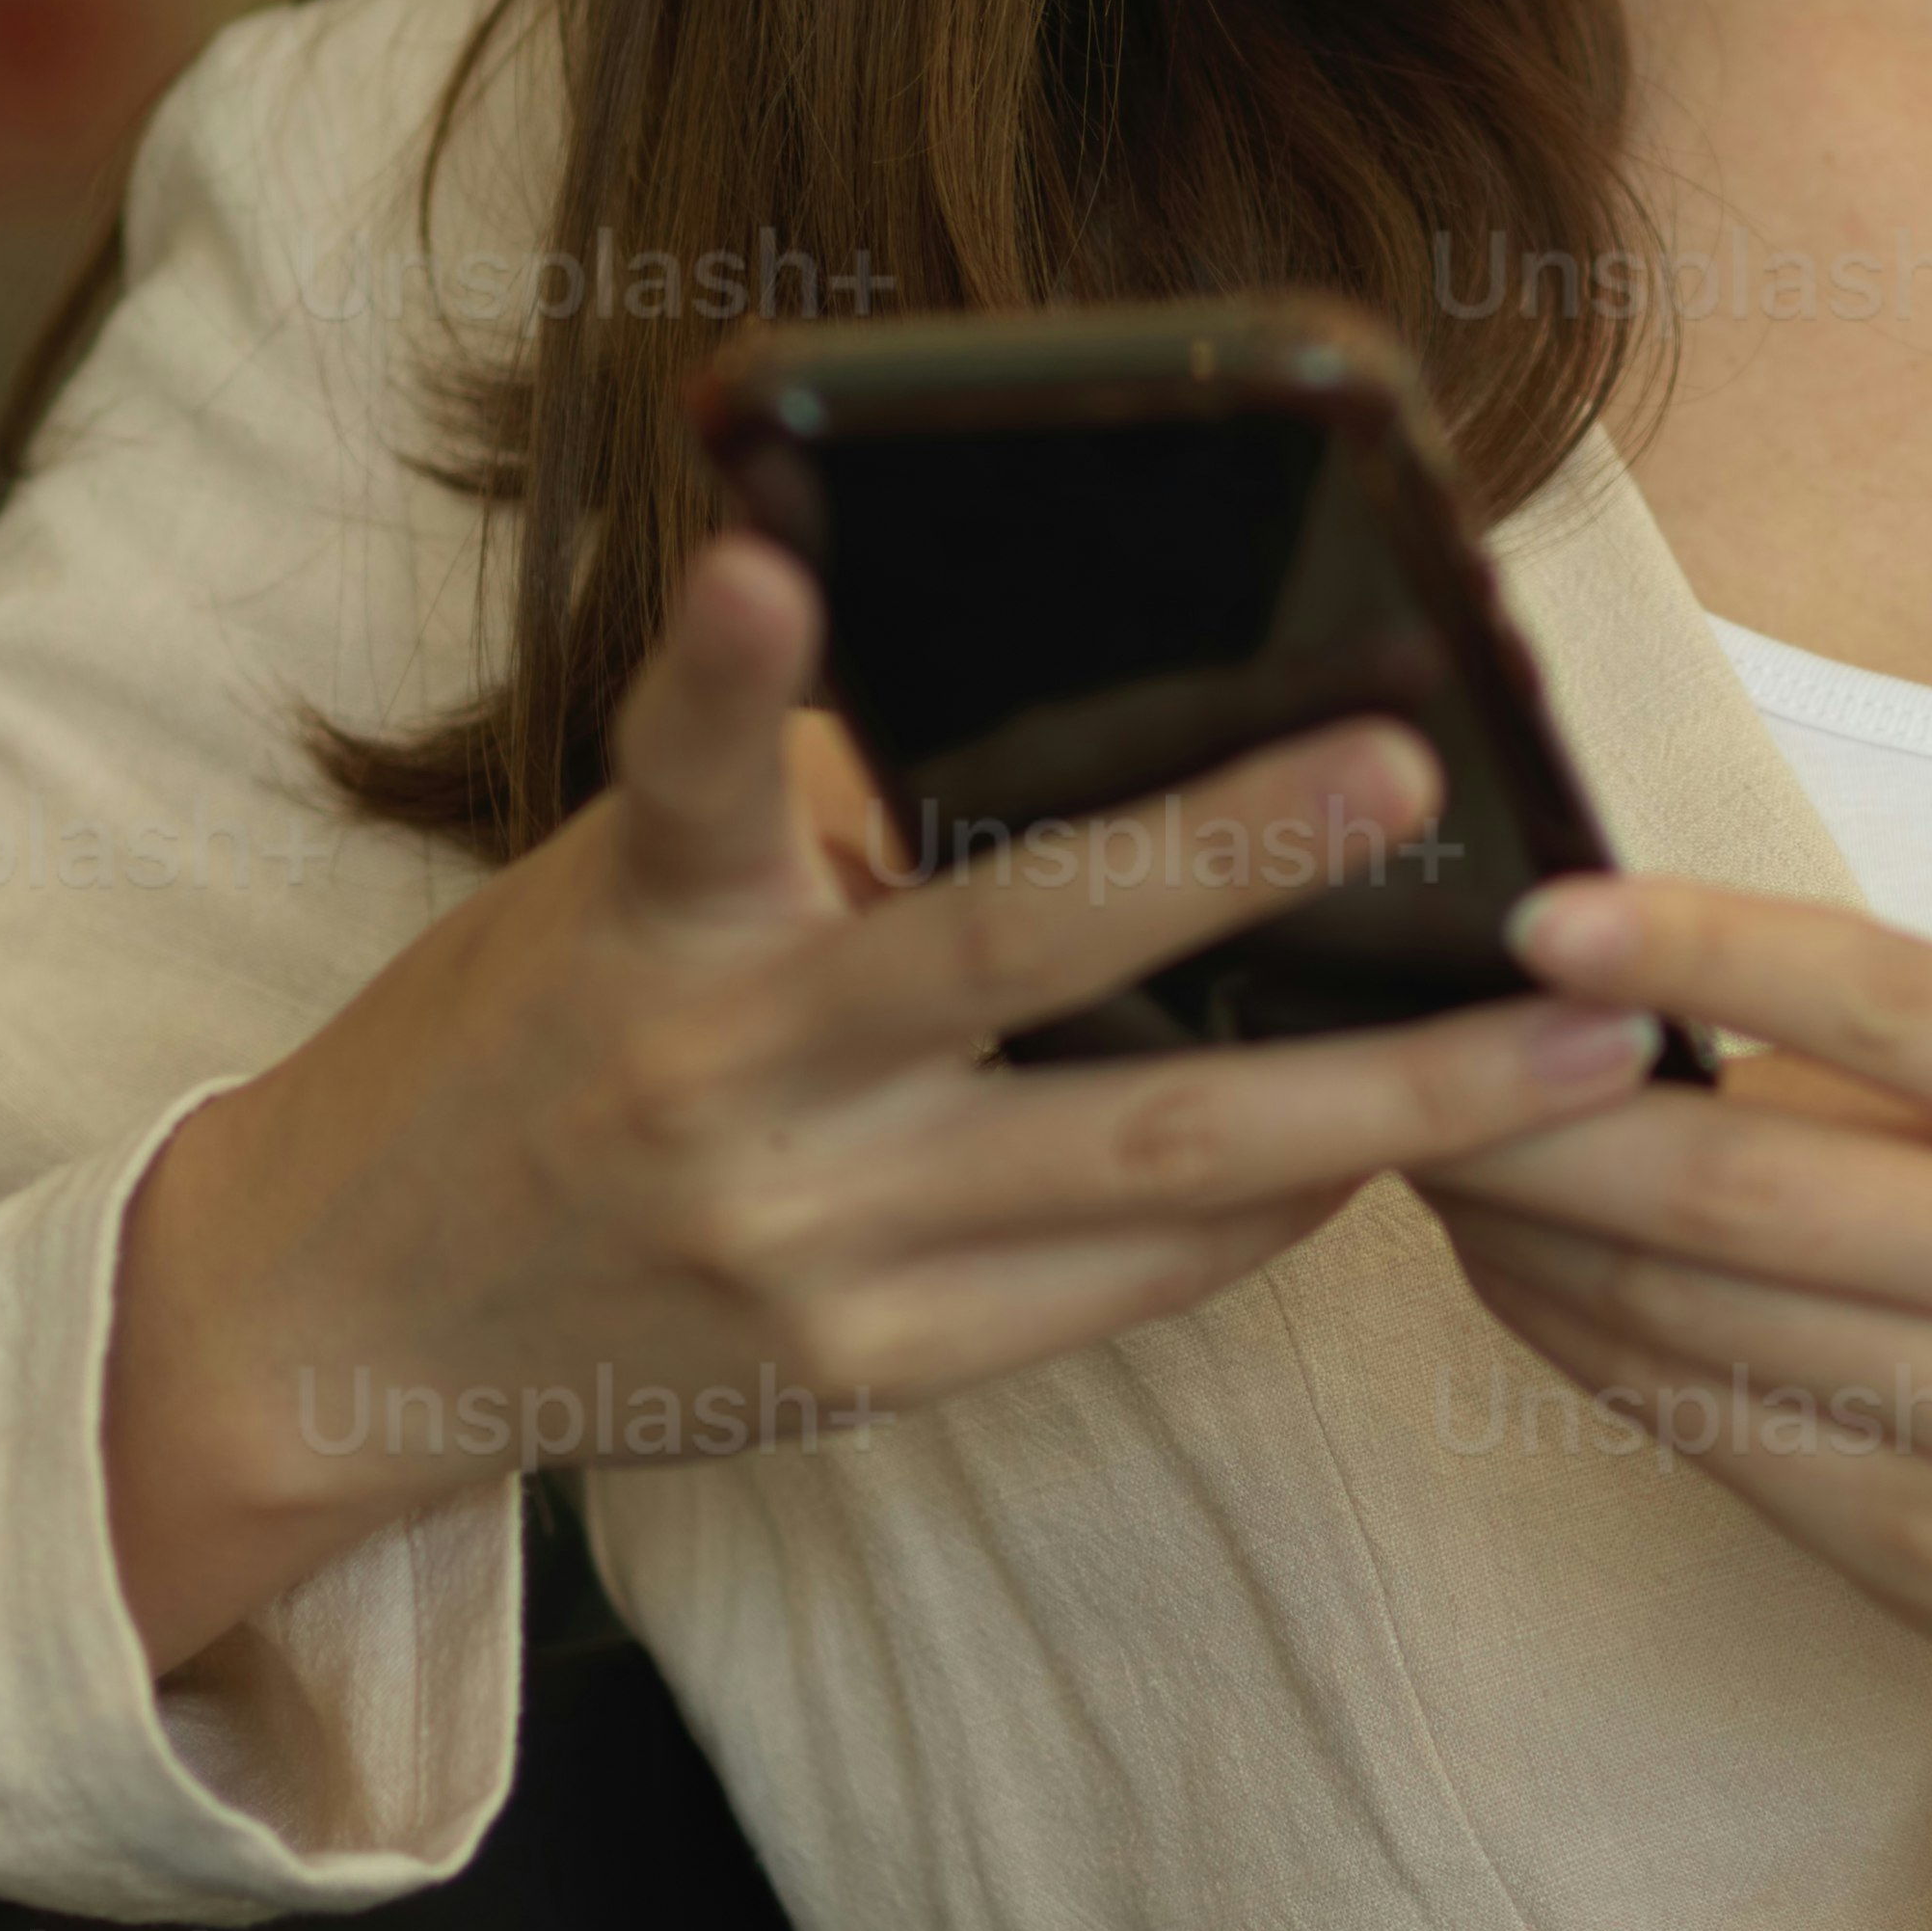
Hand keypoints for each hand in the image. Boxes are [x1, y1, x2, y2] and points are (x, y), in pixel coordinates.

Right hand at [102, 522, 1661, 1681]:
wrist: (348, 1320)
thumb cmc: (521, 1049)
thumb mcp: (609, 900)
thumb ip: (799, 821)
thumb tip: (1071, 715)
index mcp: (647, 924)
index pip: (677, 770)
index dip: (724, 669)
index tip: (765, 560)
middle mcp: (729, 1083)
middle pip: (1008, 960)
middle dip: (1230, 857)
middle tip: (1413, 766)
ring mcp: (809, 1245)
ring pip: (1147, 1164)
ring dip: (1387, 1101)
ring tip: (1583, 1044)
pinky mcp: (866, 1370)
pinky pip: (1120, 1283)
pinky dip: (1269, 1207)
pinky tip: (1410, 1144)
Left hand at [1418, 868, 1931, 1756]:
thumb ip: (1908, 1053)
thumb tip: (1623, 994)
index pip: (1886, 998)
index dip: (1696, 948)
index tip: (1537, 915)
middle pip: (1741, 1186)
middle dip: (1532, 1120)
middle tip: (1404, 1054)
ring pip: (1691, 1315)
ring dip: (1524, 1233)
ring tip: (1426, 1152)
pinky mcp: (1928, 1553)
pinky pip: (1700, 1426)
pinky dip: (1576, 1338)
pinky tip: (1513, 1273)